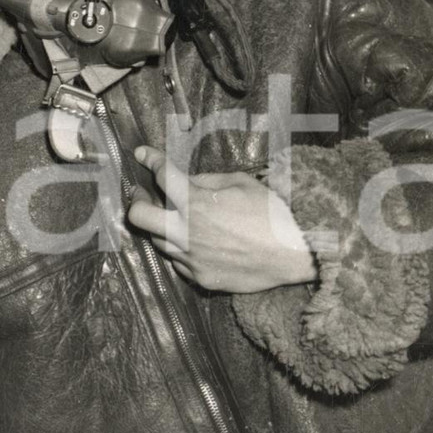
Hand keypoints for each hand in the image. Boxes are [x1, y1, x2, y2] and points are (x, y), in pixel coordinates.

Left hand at [126, 145, 315, 293]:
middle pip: (138, 216)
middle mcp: (186, 232)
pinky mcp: (199, 278)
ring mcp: (190, 258)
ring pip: (157, 241)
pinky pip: (178, 261)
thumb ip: (206, 181)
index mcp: (196, 203)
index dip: (149, 159)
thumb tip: (186, 183)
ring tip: (175, 219)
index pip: (162, 175)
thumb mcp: (241, 183)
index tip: (141, 154)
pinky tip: (196, 243)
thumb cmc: (272, 213)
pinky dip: (181, 249)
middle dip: (137, 201)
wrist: (295, 253)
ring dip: (161, 226)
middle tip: (143, 194)